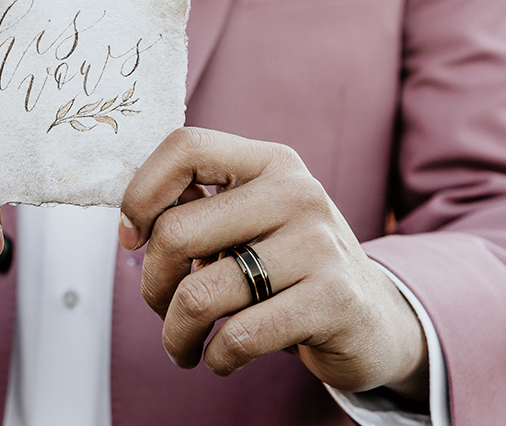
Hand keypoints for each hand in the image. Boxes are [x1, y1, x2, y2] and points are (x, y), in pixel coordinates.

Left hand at [119, 128, 428, 400]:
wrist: (375, 318)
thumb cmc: (289, 268)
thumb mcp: (250, 222)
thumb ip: (198, 208)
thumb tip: (133, 219)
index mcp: (270, 162)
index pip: (185, 147)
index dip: (141, 194)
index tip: (131, 238)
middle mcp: (297, 193)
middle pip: (176, 231)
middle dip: (151, 284)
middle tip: (161, 307)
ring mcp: (319, 245)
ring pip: (199, 295)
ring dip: (175, 333)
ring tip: (183, 344)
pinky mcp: (333, 300)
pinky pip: (239, 337)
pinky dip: (216, 357)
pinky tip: (222, 357)